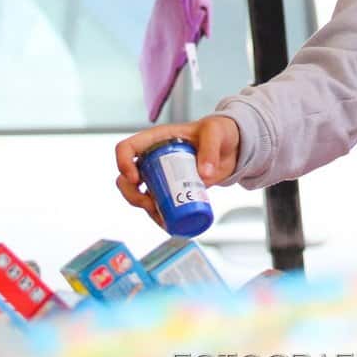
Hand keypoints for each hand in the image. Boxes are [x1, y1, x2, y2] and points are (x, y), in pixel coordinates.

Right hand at [114, 116, 239, 224]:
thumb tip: (204, 175)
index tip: (137, 180)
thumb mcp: (216, 133)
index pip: (127, 148)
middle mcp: (153, 158)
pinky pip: (157, 205)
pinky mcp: (172, 189)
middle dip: (132, 195)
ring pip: (139, 195)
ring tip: (163, 219)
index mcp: (157, 139)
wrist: (232, 148)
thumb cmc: (220, 132)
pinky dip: (159, 217)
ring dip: (146, 210)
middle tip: (150, 204)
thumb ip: (211, 149)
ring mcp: (161, 175)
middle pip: (126, 178)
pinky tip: (168, 224)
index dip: (124, 164)